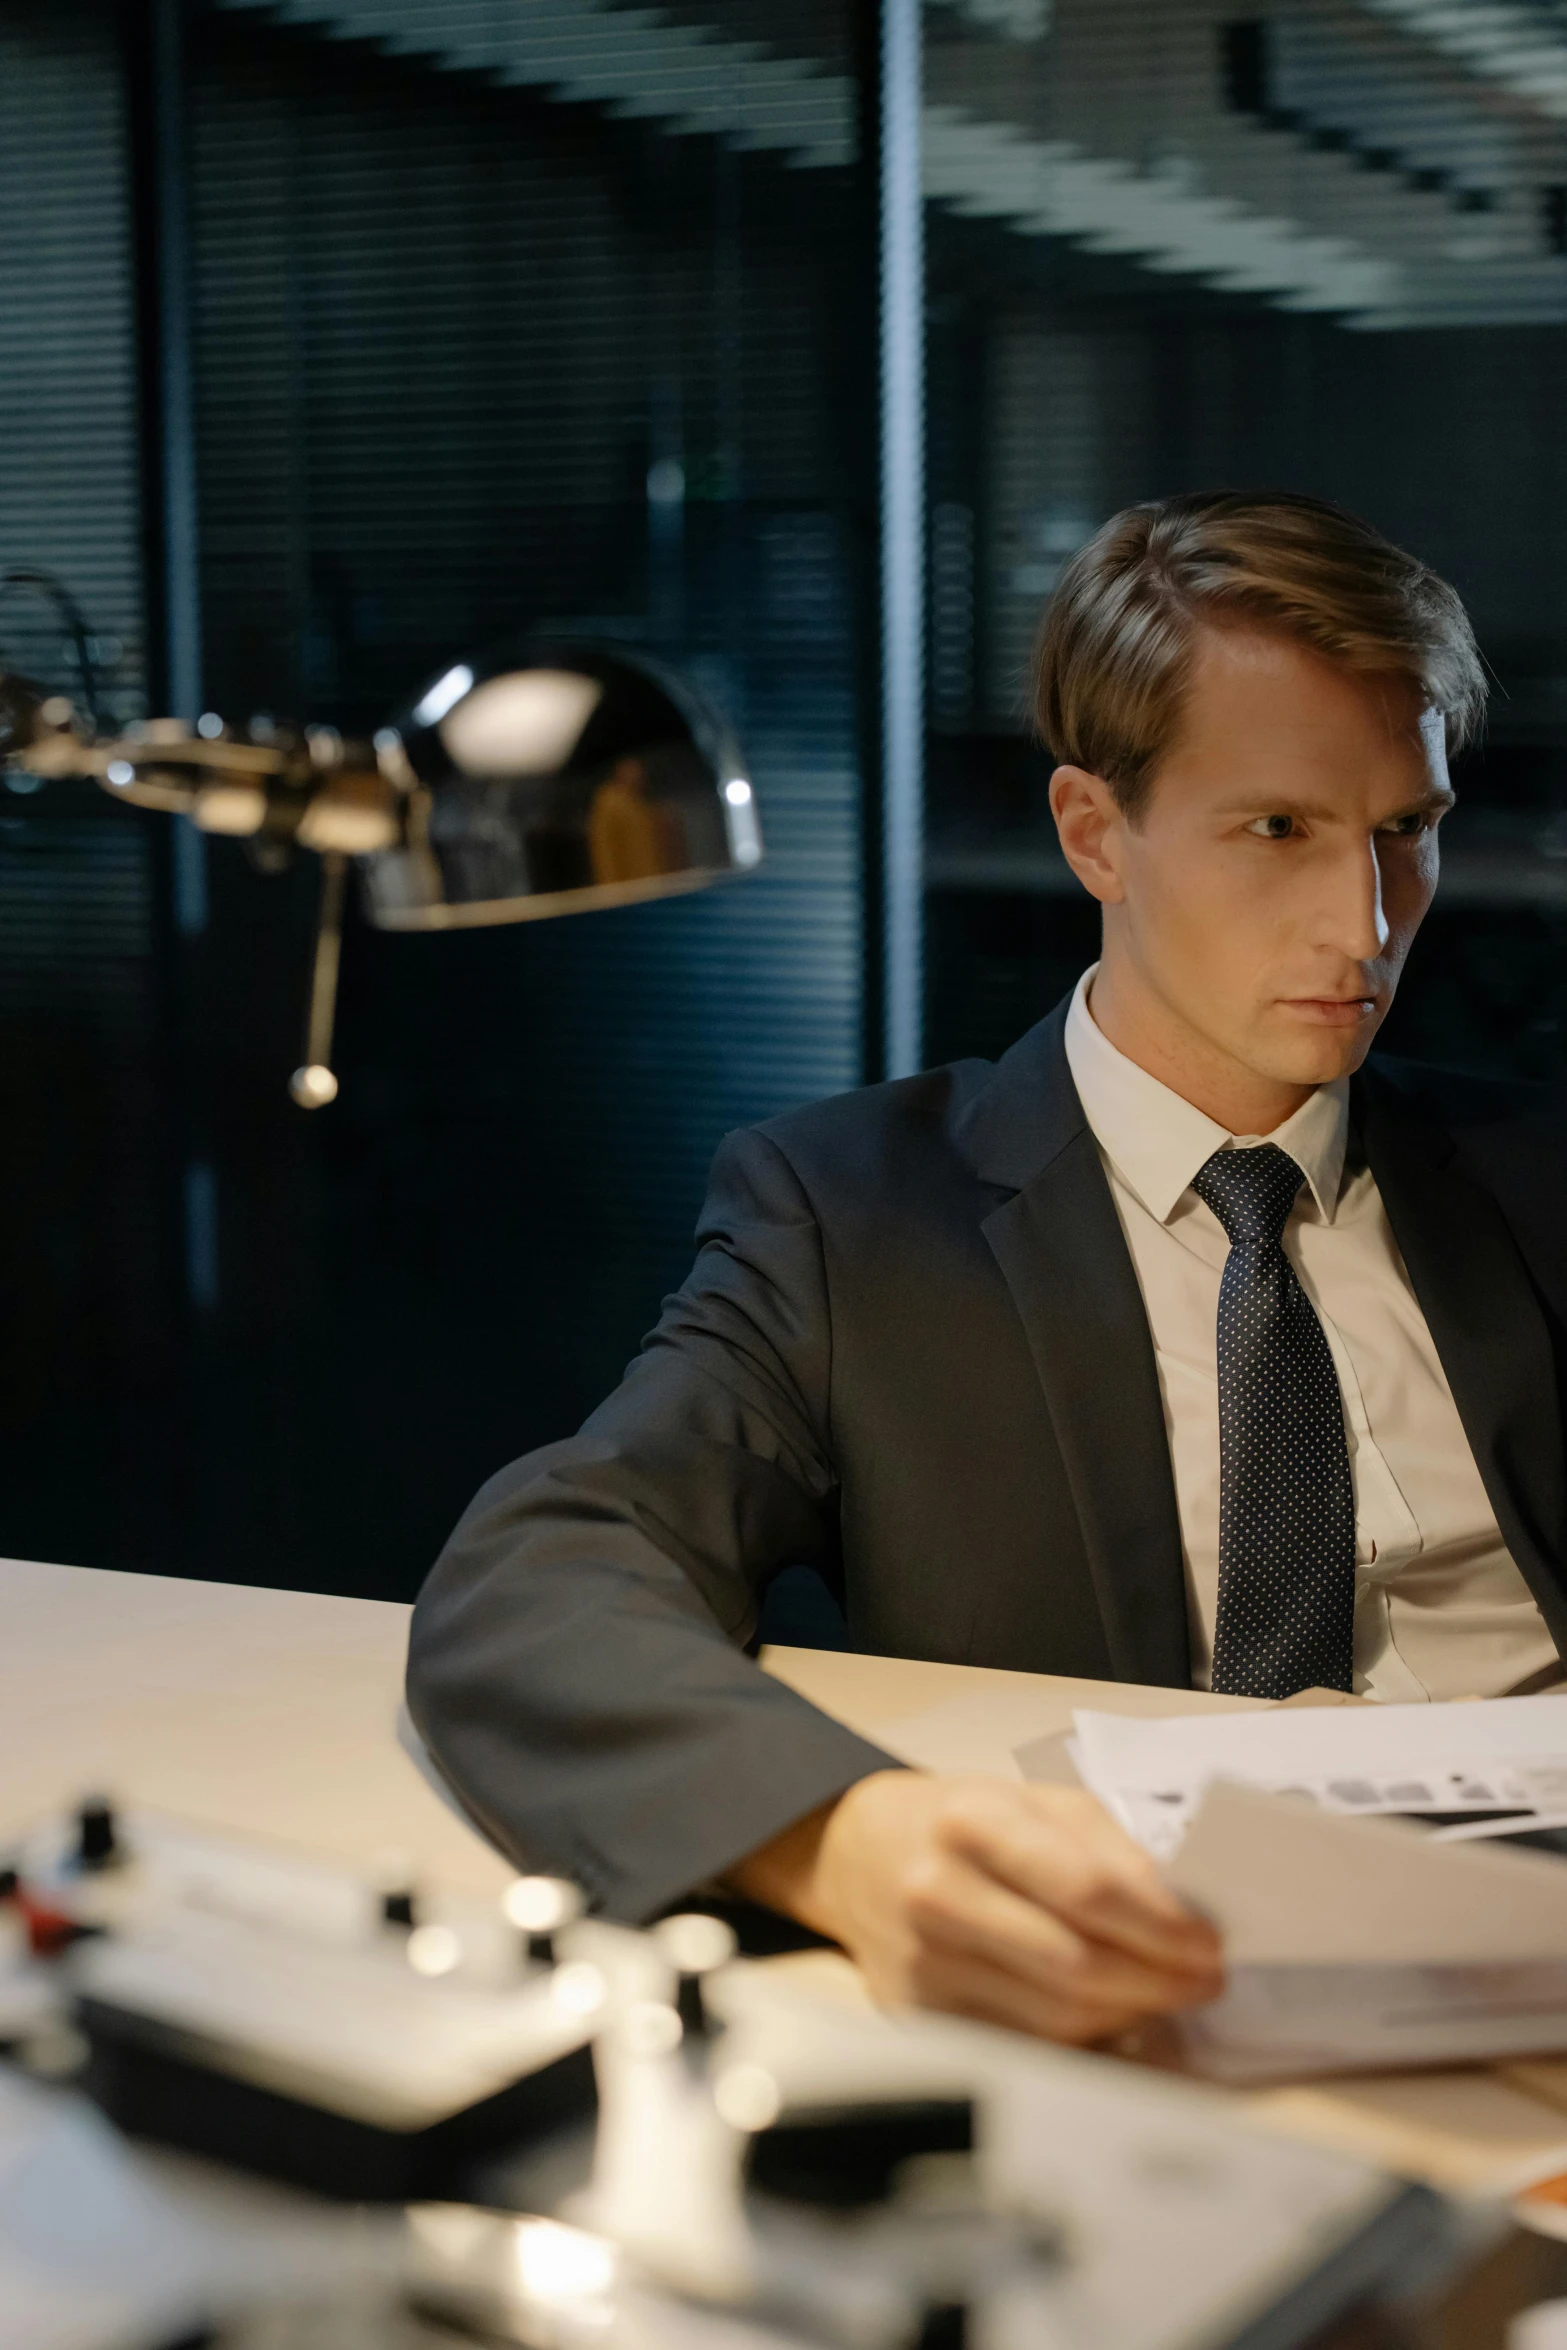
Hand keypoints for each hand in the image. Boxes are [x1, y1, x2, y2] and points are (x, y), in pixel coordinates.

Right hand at [728, 1771, 1224, 2044]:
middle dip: (1158, 1981)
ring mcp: (922, 1961)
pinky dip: (1078, 2038)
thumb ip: (1110, 1849)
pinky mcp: (917, 2014)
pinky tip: (1103, 2014)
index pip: (1087, 1889)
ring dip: (1127, 2014)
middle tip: (1202, 1981)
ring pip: (1055, 2017)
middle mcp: (937, 1890)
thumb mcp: (1035, 1803)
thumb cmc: (965, 1824)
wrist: (862, 1854)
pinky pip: (1024, 2045)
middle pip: (1076, 1964)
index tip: (1209, 1945)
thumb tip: (1184, 1917)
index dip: (1160, 1927)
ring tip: (1159, 1995)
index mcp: (972, 1820)